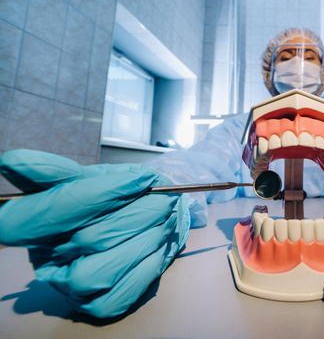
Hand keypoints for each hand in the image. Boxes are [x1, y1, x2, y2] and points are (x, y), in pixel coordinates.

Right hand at [0, 150, 190, 317]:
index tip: (140, 179)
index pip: (50, 212)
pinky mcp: (98, 305)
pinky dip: (147, 267)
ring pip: (99, 272)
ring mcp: (70, 287)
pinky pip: (120, 293)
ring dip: (143, 241)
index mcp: (33, 225)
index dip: (96, 195)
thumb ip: (56, 171)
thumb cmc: (113, 197)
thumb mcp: (86, 176)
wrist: (144, 221)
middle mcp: (46, 260)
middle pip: (88, 239)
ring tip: (165, 220)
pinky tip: (159, 247)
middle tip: (166, 199)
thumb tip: (13, 162)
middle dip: (136, 214)